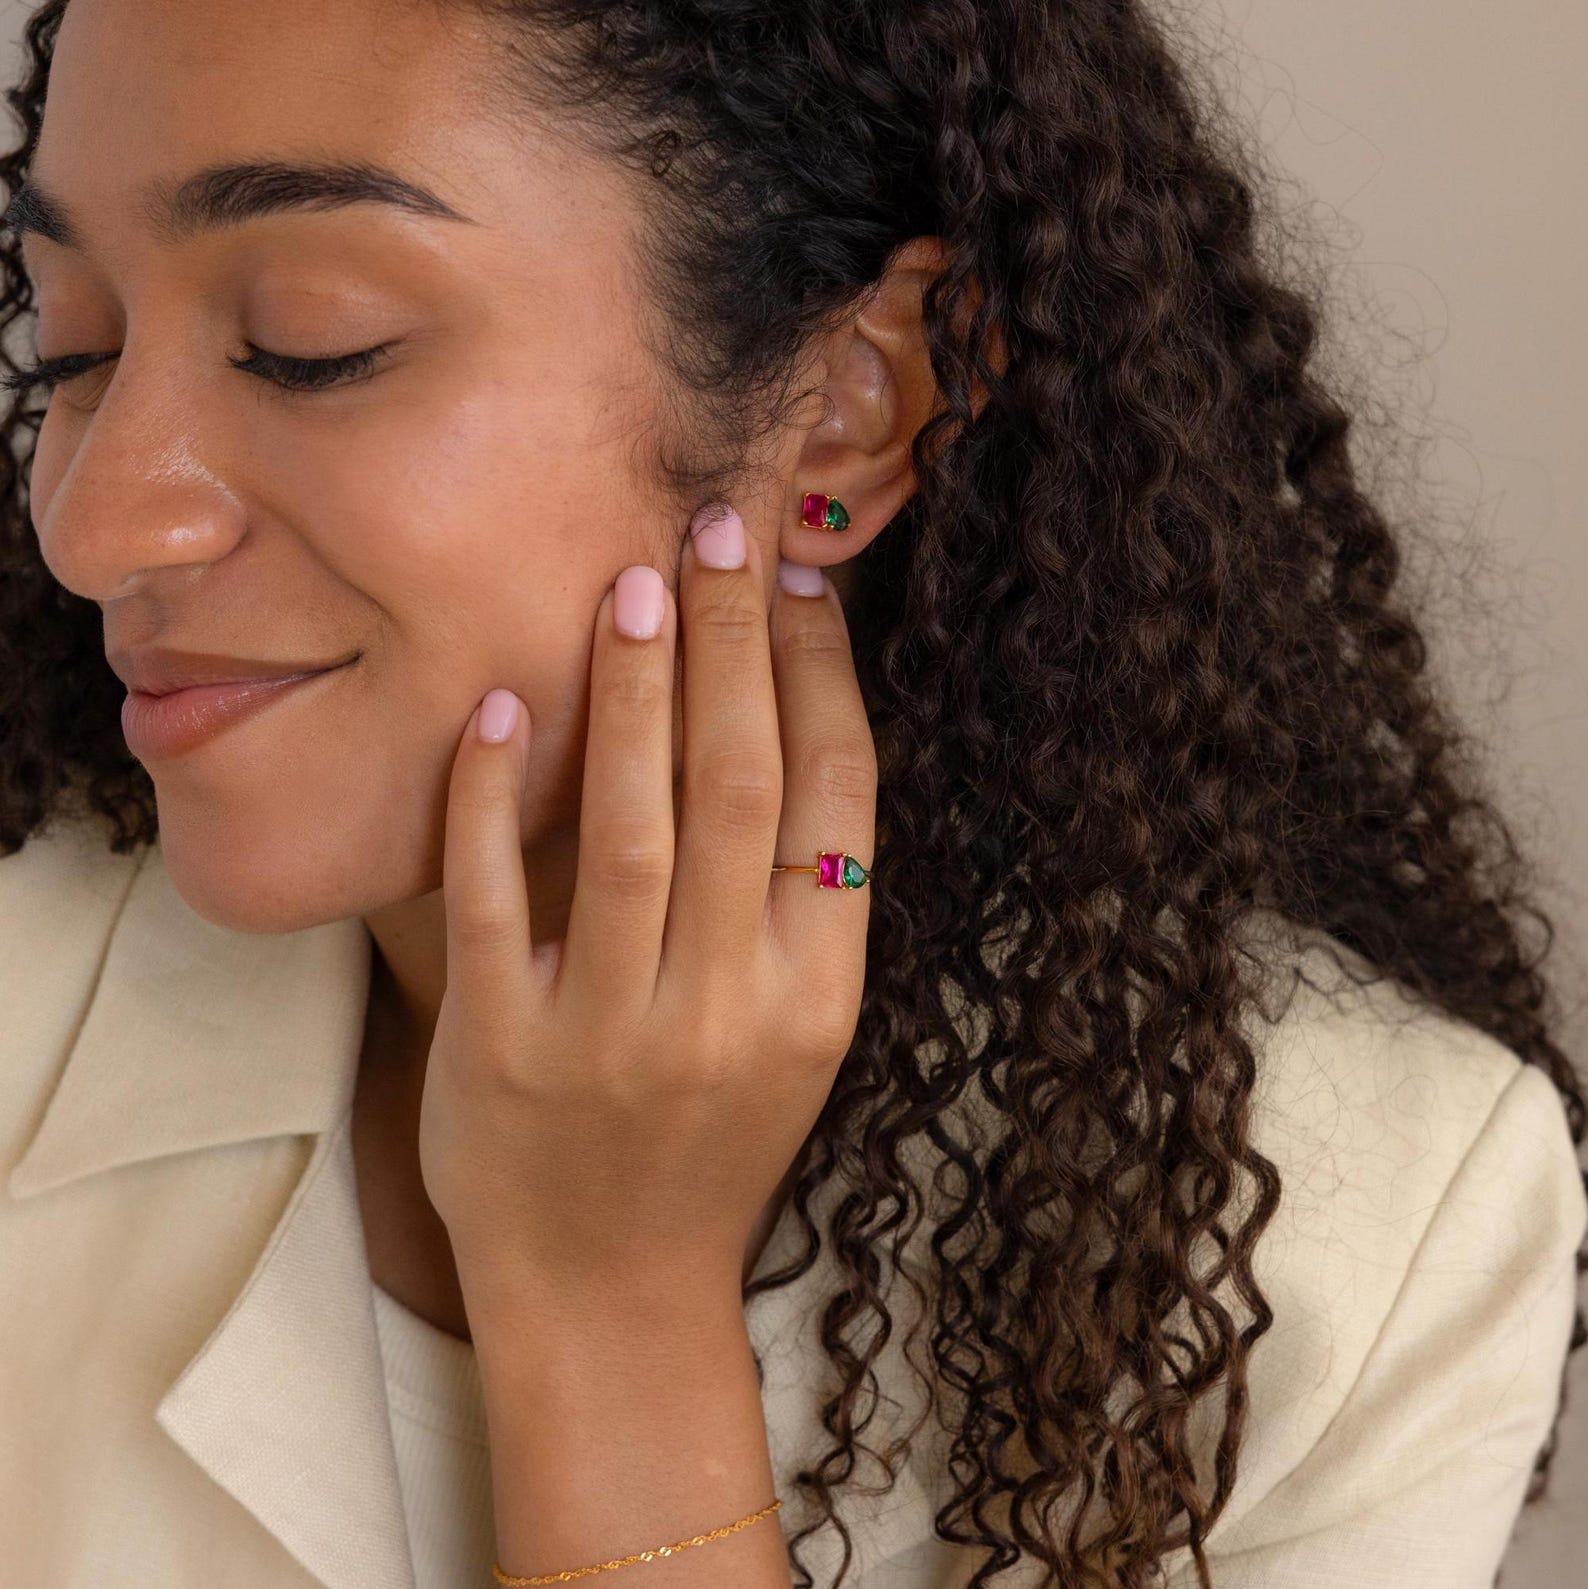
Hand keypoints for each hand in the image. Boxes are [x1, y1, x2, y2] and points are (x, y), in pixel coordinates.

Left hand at [417, 507, 876, 1323]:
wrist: (614, 1291)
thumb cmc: (711, 1143)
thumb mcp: (796, 1029)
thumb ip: (796, 896)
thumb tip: (786, 717)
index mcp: (819, 990)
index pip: (834, 798)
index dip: (820, 676)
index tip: (799, 583)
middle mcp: (730, 1003)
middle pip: (739, 783)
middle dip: (734, 641)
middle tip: (720, 523)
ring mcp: (615, 1030)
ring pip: (631, 825)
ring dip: (634, 691)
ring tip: (636, 581)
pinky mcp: (503, 1049)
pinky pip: (494, 899)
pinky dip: (494, 797)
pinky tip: (498, 706)